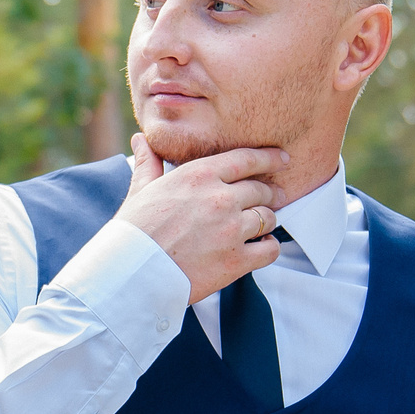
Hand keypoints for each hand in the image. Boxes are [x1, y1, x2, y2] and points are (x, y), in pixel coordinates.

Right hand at [115, 136, 289, 303]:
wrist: (131, 273)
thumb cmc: (133, 231)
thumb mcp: (141, 190)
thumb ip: (148, 162)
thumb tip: (140, 140)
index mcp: (199, 175)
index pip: (246, 159)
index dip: (269, 157)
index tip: (283, 159)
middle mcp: (220, 198)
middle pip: (262, 189)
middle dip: (270, 193)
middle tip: (274, 198)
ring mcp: (231, 230)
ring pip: (268, 218)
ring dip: (267, 221)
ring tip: (261, 226)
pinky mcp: (235, 260)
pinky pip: (269, 250)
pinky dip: (268, 248)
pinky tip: (260, 247)